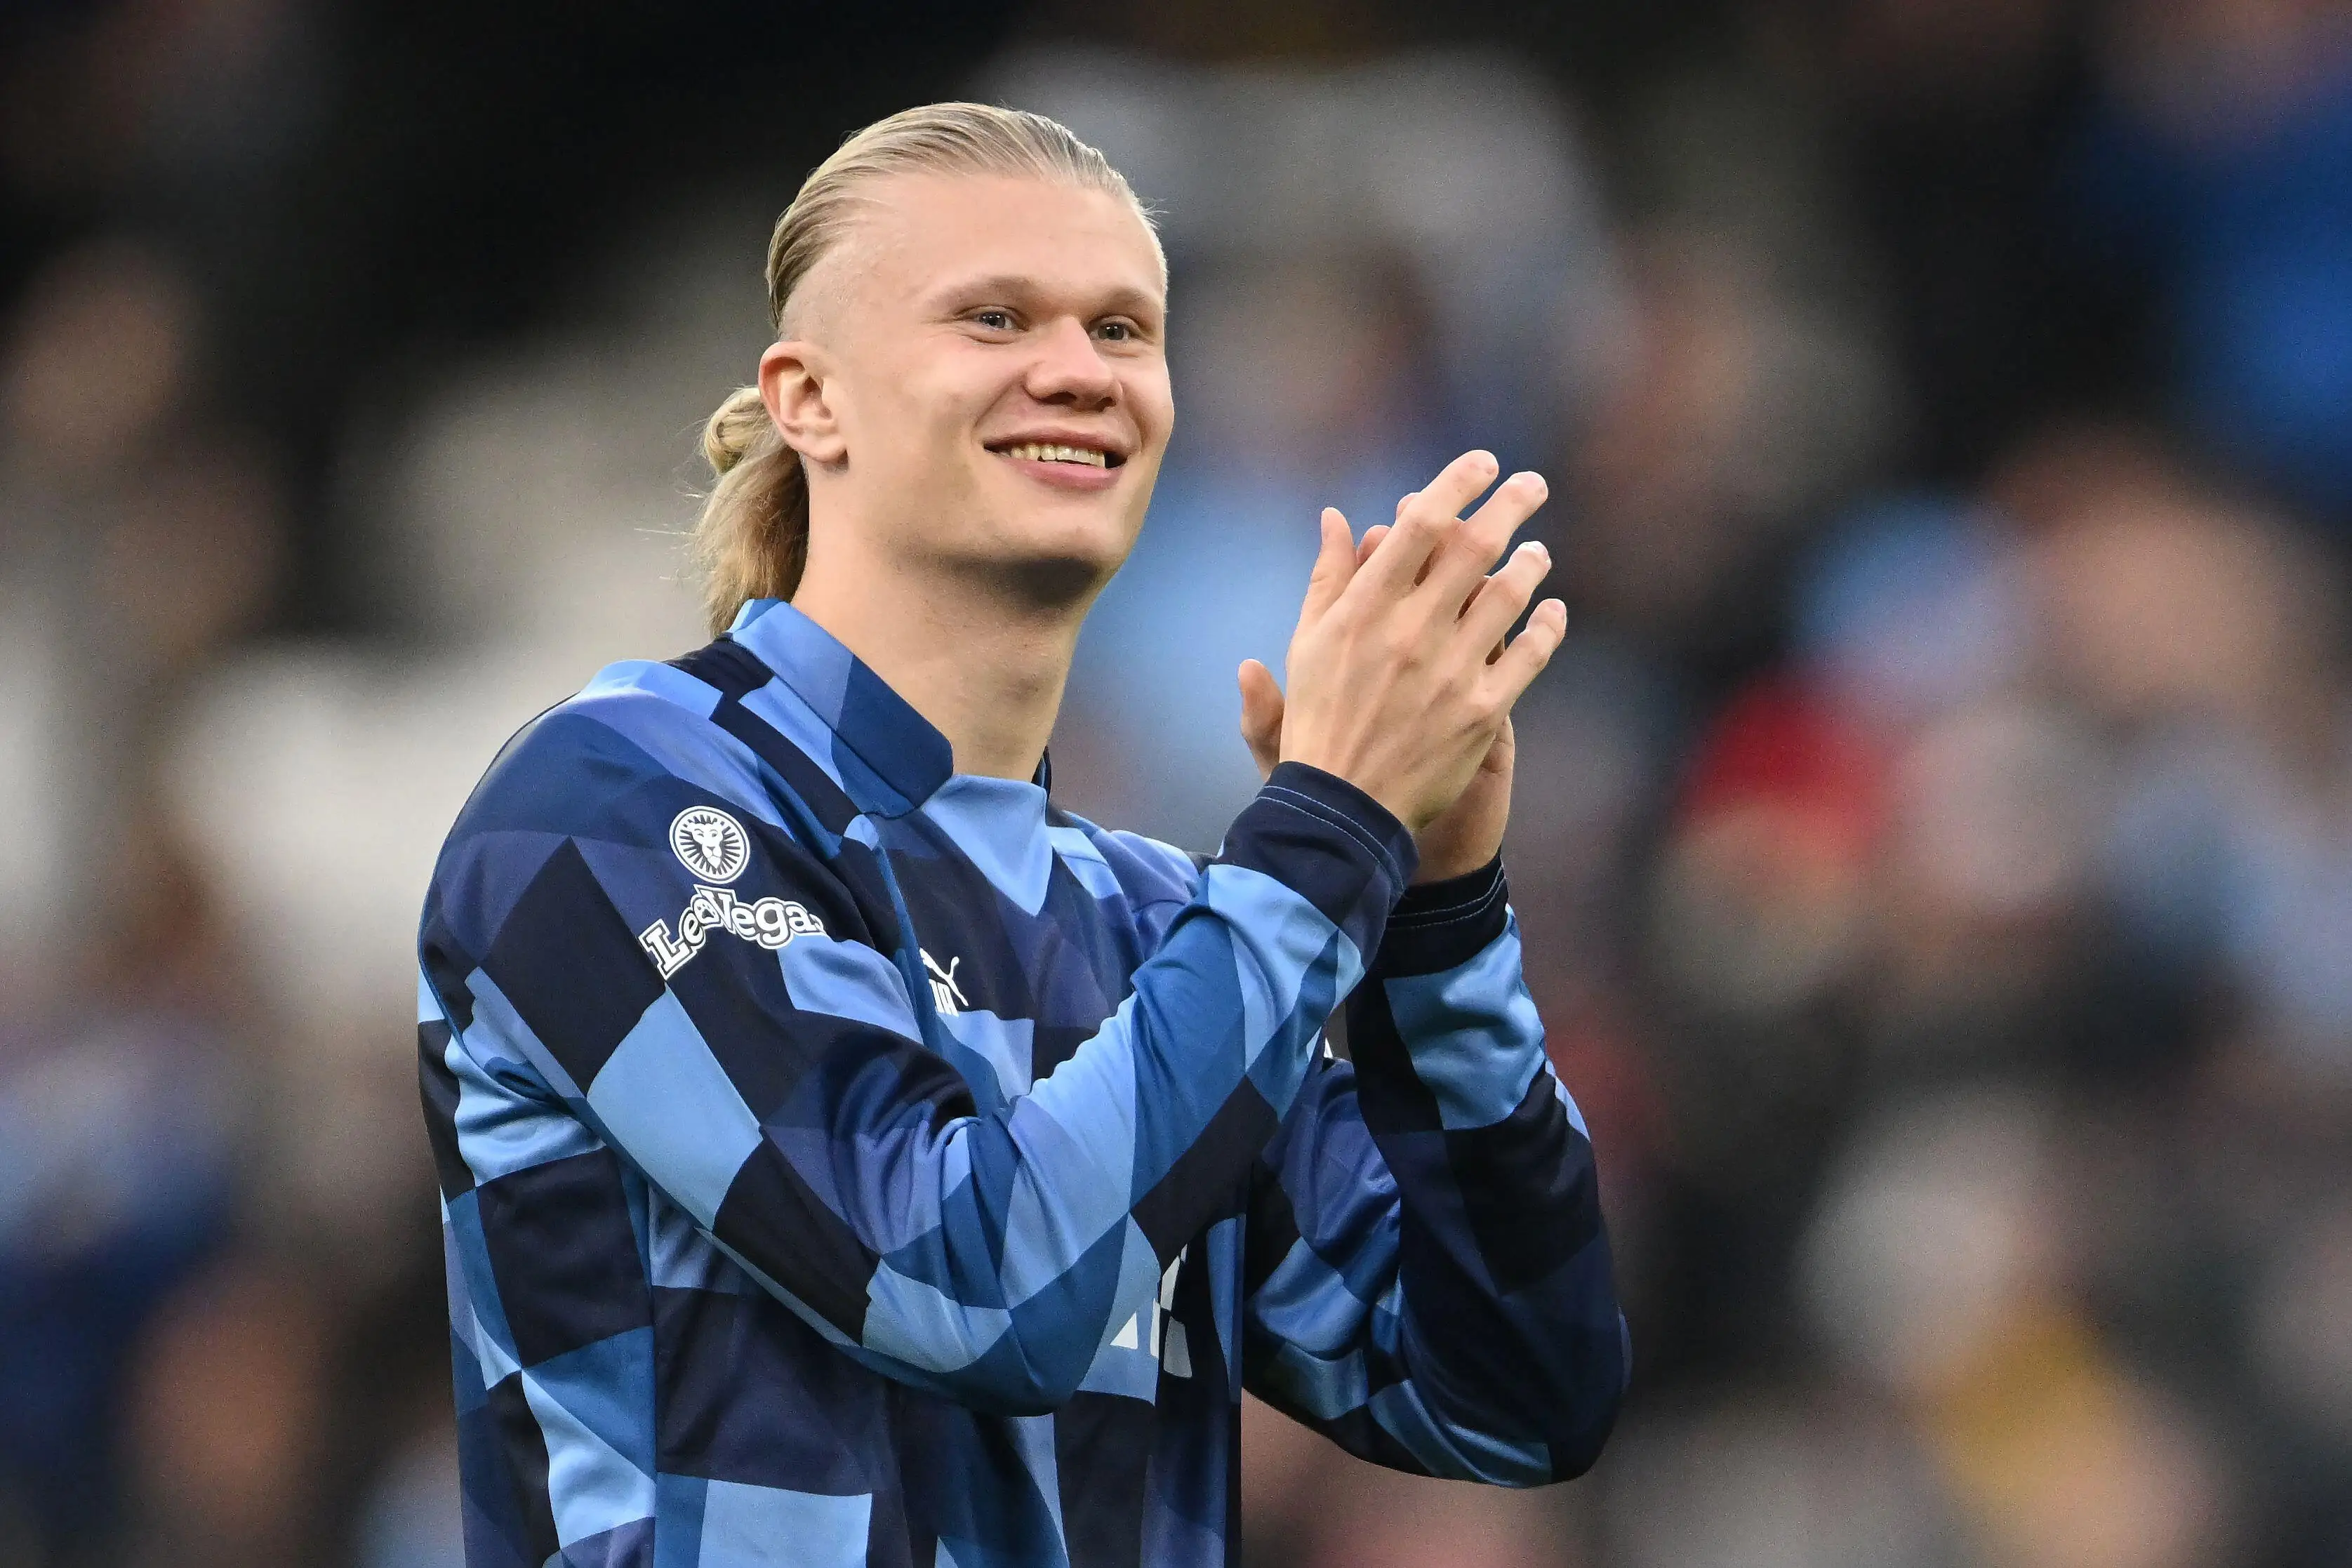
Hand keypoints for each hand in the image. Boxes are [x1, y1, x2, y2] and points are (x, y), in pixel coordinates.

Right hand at [1236, 451, 1562, 840]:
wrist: (1343, 806)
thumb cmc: (1320, 717)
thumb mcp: (1309, 641)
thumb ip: (1328, 576)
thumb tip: (1335, 516)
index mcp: (1366, 608)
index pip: (1422, 523)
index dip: (1457, 483)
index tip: (1482, 463)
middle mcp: (1412, 631)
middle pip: (1476, 546)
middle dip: (1512, 503)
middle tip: (1533, 484)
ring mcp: (1452, 670)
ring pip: (1509, 594)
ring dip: (1531, 562)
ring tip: (1538, 551)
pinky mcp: (1483, 710)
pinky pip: (1531, 655)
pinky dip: (1548, 626)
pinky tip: (1554, 612)